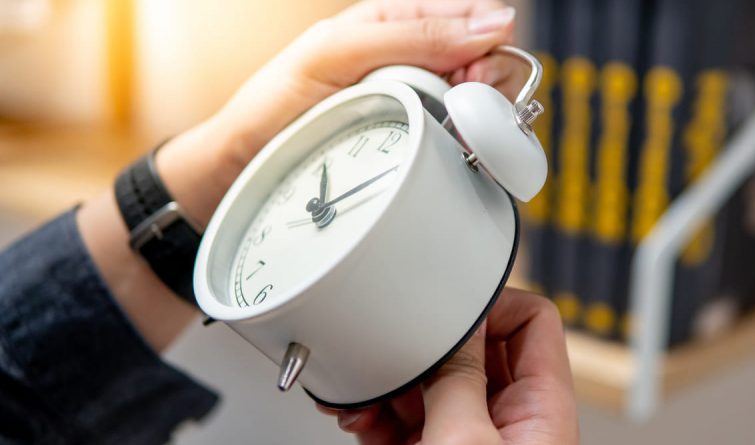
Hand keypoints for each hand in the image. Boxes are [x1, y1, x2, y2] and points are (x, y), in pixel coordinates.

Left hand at [76, 0, 519, 350]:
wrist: (240, 170)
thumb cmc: (273, 105)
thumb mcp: (336, 52)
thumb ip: (413, 34)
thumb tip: (498, 25)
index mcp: (393, 25)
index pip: (473, 19)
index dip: (487, 44)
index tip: (475, 76)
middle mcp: (412, 65)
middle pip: (487, 64)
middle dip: (489, 85)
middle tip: (463, 110)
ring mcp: (415, 109)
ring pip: (482, 107)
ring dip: (482, 121)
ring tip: (453, 138)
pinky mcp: (414, 151)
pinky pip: (462, 144)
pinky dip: (470, 150)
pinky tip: (454, 158)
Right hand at [321, 288, 578, 444]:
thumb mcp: (464, 440)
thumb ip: (458, 378)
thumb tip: (453, 326)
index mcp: (542, 408)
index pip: (532, 320)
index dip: (491, 302)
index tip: (447, 302)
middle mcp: (511, 420)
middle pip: (474, 351)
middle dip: (426, 346)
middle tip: (395, 348)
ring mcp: (473, 438)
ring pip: (435, 384)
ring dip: (393, 381)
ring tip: (363, 389)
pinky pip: (410, 417)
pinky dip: (380, 412)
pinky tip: (359, 414)